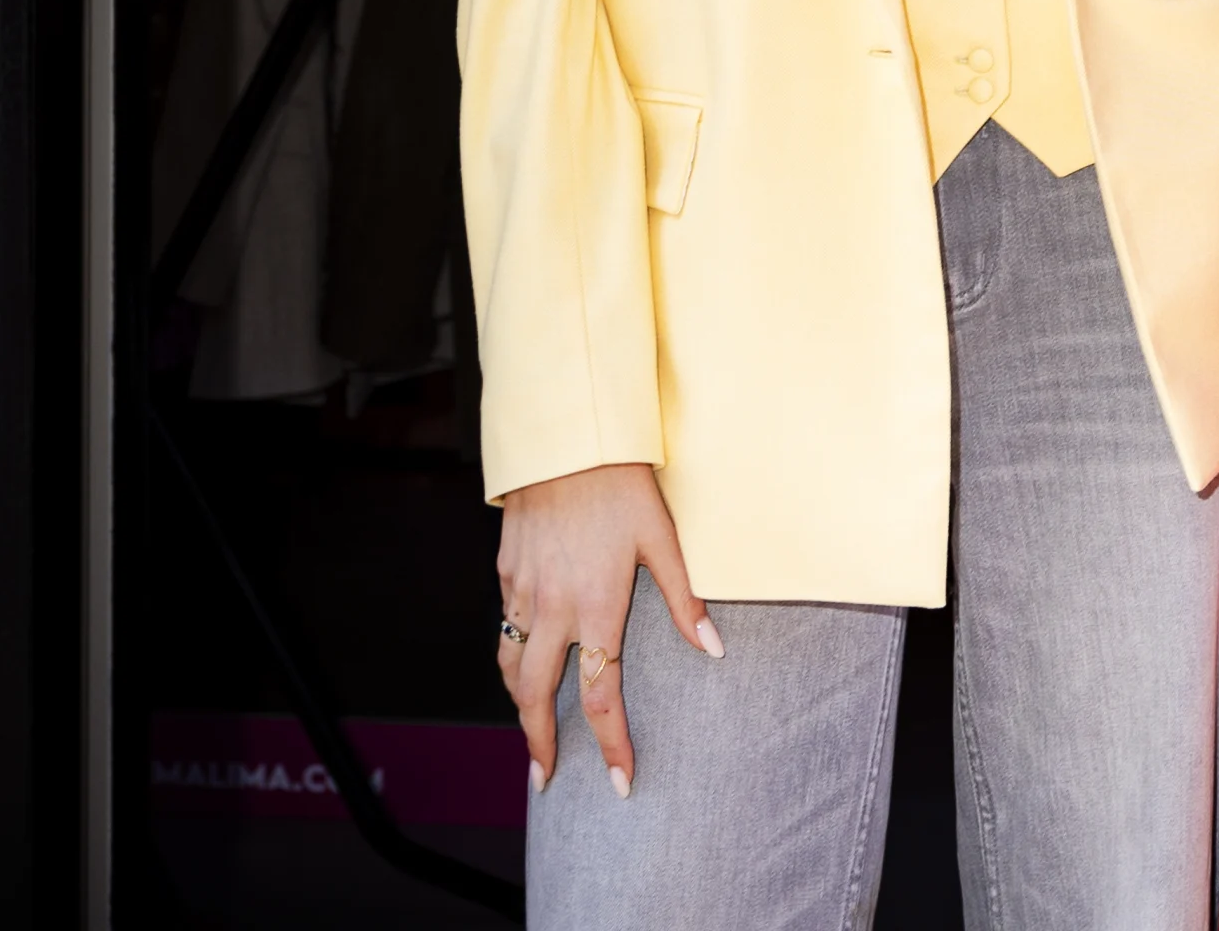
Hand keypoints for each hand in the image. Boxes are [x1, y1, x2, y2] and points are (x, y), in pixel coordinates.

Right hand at [496, 462, 719, 797]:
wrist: (565, 440)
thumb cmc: (622, 486)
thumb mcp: (663, 540)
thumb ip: (685, 601)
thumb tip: (713, 650)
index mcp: (596, 607)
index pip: (601, 694)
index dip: (611, 743)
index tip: (619, 779)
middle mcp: (552, 608)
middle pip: (534, 695)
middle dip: (539, 741)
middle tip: (546, 775)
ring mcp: (522, 591)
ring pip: (509, 663)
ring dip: (518, 702)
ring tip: (530, 729)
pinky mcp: (506, 571)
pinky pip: (504, 624)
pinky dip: (511, 651)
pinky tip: (522, 659)